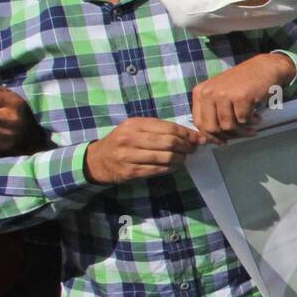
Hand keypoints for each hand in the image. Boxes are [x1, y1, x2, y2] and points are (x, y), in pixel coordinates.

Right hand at [83, 117, 207, 184]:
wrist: (99, 160)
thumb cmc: (123, 142)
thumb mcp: (136, 129)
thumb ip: (160, 129)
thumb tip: (191, 135)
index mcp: (135, 124)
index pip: (168, 127)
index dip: (186, 133)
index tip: (197, 138)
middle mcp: (130, 138)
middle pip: (169, 142)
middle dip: (186, 146)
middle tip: (192, 149)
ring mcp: (129, 156)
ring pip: (165, 157)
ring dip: (180, 159)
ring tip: (183, 158)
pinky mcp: (130, 171)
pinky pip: (157, 170)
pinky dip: (170, 168)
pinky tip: (173, 166)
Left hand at [190, 53, 296, 141]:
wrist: (264, 68)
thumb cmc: (243, 83)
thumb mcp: (220, 93)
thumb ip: (212, 111)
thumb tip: (210, 137)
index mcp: (200, 92)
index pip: (199, 123)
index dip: (210, 136)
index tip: (222, 141)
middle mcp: (209, 93)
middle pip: (212, 128)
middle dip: (227, 136)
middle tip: (239, 136)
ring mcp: (224, 95)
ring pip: (229, 127)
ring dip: (243, 131)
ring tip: (252, 128)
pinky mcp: (241, 98)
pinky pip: (244, 121)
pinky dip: (253, 122)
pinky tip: (257, 117)